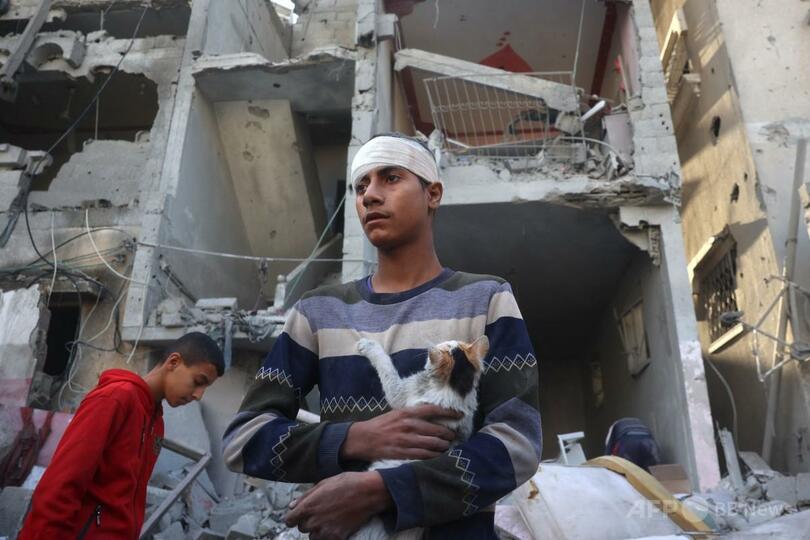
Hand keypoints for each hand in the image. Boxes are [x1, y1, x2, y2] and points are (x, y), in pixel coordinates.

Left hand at [285, 471, 390, 539]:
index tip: (299, 515)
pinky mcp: (337, 537)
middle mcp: (313, 521)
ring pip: (313, 537)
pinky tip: (336, 526)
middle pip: (302, 528)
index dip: (293, 517)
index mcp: (307, 507)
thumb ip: (305, 496)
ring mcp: (325, 531)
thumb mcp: (323, 484)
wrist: (368, 492)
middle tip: (320, 513)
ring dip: (318, 531)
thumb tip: (291, 506)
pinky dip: (329, 536)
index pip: (289, 520)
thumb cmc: (346, 484)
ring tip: (328, 520)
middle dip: (308, 521)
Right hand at [341, 404, 461, 461]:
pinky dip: (433, 456)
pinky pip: (423, 456)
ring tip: (447, 447)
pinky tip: (437, 457)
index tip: (460, 414)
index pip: (433, 410)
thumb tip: (431, 415)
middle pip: (436, 429)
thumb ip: (412, 414)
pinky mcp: (402, 453)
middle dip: (448, 434)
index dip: (449, 412)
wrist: (362, 438)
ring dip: (443, 447)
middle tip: (453, 436)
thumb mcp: (396, 414)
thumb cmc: (380, 425)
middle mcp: (408, 425)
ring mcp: (406, 440)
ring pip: (432, 444)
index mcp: (407, 412)